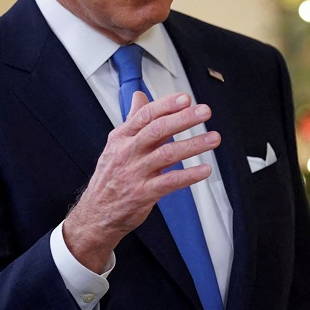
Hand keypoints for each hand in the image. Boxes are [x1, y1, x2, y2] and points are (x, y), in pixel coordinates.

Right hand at [62, 92, 221, 271]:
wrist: (96, 214)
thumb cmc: (110, 176)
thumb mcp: (116, 145)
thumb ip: (133, 119)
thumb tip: (139, 96)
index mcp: (121, 137)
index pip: (145, 115)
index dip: (166, 105)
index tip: (186, 98)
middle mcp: (127, 152)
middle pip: (157, 130)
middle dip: (183, 119)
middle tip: (204, 112)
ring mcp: (134, 173)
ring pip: (167, 154)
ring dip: (193, 145)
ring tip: (213, 138)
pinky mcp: (143, 194)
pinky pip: (170, 182)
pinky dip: (189, 175)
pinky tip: (204, 170)